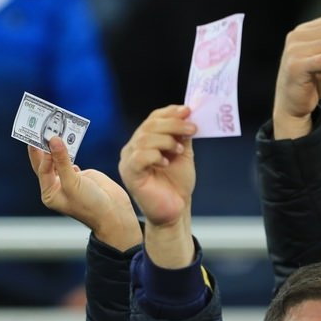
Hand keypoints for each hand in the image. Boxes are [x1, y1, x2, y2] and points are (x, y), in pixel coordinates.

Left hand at [29, 136, 140, 250]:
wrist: (114, 214)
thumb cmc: (91, 205)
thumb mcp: (73, 183)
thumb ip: (62, 161)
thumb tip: (53, 140)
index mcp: (49, 193)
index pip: (42, 169)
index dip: (43, 153)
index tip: (43, 136)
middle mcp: (56, 186)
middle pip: (46, 162)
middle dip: (44, 146)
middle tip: (40, 127)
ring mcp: (68, 180)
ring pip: (58, 159)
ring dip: (57, 146)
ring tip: (53, 128)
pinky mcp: (80, 175)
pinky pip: (71, 158)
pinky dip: (69, 149)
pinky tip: (67, 139)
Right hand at [119, 106, 196, 267]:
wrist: (175, 210)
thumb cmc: (176, 183)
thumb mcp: (182, 153)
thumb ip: (181, 135)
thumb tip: (188, 114)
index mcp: (143, 141)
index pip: (152, 119)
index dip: (170, 113)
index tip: (188, 110)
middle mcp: (132, 149)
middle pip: (148, 126)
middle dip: (173, 124)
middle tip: (192, 128)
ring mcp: (128, 161)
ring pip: (144, 139)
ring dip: (166, 140)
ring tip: (179, 150)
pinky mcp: (130, 174)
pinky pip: (139, 157)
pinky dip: (155, 155)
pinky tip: (166, 162)